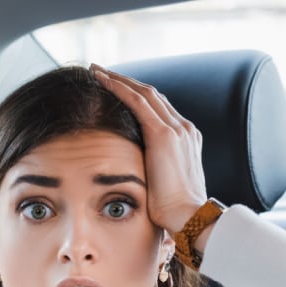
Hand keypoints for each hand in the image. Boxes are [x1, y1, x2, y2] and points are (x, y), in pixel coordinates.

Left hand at [91, 63, 207, 233]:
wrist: (188, 215)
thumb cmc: (172, 210)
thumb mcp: (162, 183)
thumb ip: (152, 169)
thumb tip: (133, 173)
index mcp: (185, 139)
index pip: (158, 108)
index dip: (136, 95)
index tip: (116, 88)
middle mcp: (184, 128)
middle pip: (152, 94)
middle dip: (126, 81)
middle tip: (102, 71)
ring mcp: (176, 129)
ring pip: (144, 92)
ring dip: (119, 79)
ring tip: (97, 71)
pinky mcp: (164, 135)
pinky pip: (138, 102)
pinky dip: (119, 88)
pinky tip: (102, 80)